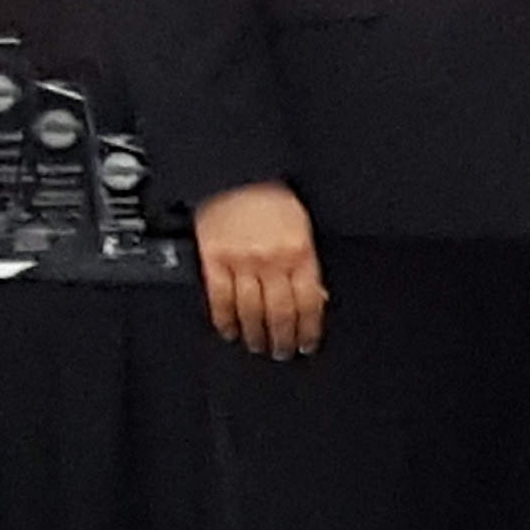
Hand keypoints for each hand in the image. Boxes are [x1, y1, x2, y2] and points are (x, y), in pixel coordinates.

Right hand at [193, 181, 325, 358]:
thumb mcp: (304, 229)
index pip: (309, 302)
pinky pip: (219, 298)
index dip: (309, 329)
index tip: (309, 344)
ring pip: (250, 310)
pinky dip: (224, 319)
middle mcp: (272, 261)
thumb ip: (307, 264)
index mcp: (300, 253)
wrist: (236, 175)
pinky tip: (229, 331)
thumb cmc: (273, 199)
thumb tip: (315, 298)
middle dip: (283, 338)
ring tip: (259, 347)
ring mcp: (241, 262)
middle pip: (280, 312)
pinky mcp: (213, 260)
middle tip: (284, 353)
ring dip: (255, 334)